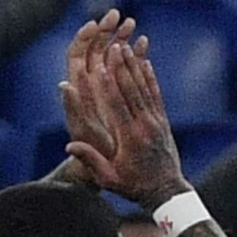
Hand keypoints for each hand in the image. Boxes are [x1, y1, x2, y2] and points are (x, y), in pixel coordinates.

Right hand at [61, 18, 187, 207]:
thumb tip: (70, 146)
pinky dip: (150, 78)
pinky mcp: (163, 121)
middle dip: (122, 67)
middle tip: (115, 44)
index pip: (116, 105)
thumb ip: (92, 161)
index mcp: (129, 137)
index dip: (108, 83)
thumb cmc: (134, 187)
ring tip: (127, 46)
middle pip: (132, 91)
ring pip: (145, 89)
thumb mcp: (110, 179)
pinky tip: (145, 62)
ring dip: (135, 67)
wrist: (167, 191)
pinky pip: (155, 95)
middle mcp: (145, 126)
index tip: (100, 64)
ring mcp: (157, 122)